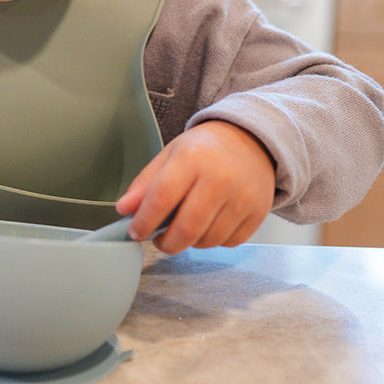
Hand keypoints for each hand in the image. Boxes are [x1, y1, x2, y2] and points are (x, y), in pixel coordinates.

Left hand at [116, 121, 275, 253]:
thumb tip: (125, 210)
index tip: (136, 232)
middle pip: (187, 228)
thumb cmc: (206, 148)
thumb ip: (145, 183)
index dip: (144, 221)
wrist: (251, 140)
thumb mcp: (170, 154)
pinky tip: (209, 224)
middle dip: (167, 243)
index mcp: (192, 158)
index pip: (161, 198)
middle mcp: (220, 178)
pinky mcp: (258, 212)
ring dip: (190, 243)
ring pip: (208, 240)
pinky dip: (214, 241)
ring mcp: (242, 197)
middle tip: (159, 240)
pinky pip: (229, 242)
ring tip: (185, 228)